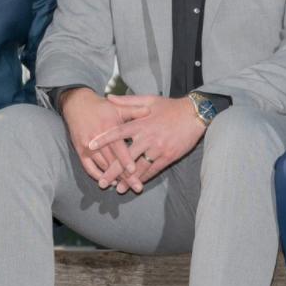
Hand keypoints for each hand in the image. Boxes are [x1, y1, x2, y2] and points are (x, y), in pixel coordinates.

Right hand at [59, 88, 144, 190]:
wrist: (77, 104)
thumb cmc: (101, 107)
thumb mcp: (118, 107)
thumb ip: (134, 110)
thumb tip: (150, 112)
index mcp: (108, 127)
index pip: (118, 147)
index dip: (126, 159)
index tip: (134, 170)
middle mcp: (97, 138)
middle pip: (112, 161)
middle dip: (125, 175)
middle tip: (136, 187)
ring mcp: (87, 146)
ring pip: (102, 166)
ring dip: (113, 178)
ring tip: (126, 187)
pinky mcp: (80, 151)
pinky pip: (89, 167)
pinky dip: (98, 176)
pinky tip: (109, 182)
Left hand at [88, 94, 205, 192]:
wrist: (195, 114)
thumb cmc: (170, 107)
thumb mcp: (149, 100)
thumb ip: (128, 101)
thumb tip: (109, 97)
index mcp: (141, 123)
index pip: (118, 132)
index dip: (104, 139)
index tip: (91, 146)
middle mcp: (148, 137)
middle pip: (127, 156)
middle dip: (113, 170)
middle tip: (102, 181)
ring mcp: (158, 148)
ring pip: (140, 167)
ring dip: (128, 179)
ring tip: (118, 188)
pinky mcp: (169, 156)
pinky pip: (154, 169)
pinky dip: (144, 177)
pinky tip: (137, 183)